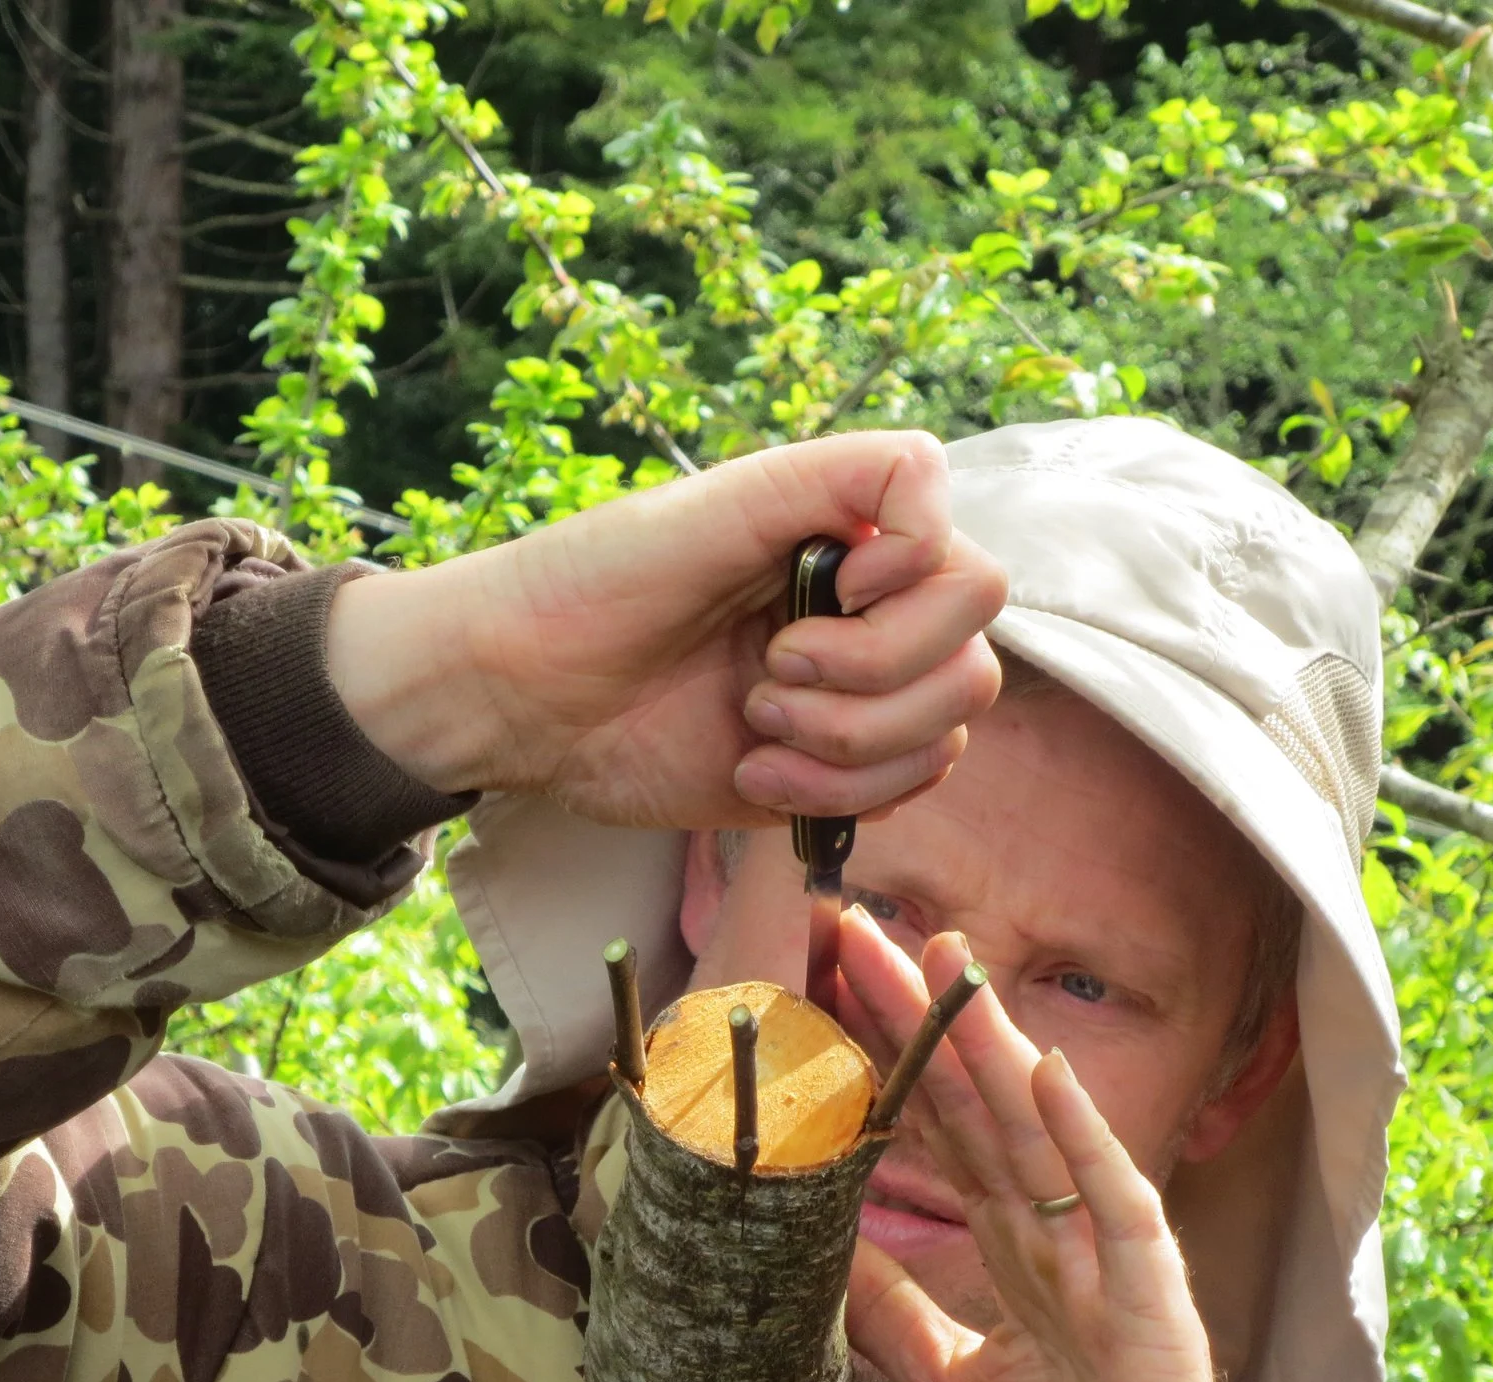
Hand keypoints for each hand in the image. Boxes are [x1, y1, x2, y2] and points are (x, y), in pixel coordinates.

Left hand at [326, 432, 1006, 828]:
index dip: (916, 580)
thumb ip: (832, 477)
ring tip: (752, 726)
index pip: (962, 556)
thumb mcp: (711, 507)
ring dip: (848, 742)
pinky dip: (833, 792)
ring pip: (948, 730)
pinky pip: (904, 791)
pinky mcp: (833, 771)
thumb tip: (926, 512)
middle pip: (971, 651)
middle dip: (871, 674)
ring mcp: (856, 694)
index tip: (832, 583)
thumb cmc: (594, 585)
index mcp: (847, 534)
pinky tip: (752, 774)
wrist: (520, 699)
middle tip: (766, 670)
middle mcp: (867, 610)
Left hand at [839, 914, 1328, 1381]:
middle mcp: (1062, 1233)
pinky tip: (1046, 1071)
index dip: (879, 1058)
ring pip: (1041, 1130)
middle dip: (915, 1017)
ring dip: (991, 1043)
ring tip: (940, 957)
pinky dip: (1084, 1137)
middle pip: (976, 1105)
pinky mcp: (1154, 1302)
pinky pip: (1118, 1206)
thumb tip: (809, 1252)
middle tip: (848, 925)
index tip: (813, 985)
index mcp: (1018, 1248)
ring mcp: (1110, 1259)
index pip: (937, 1130)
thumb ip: (895, 1315)